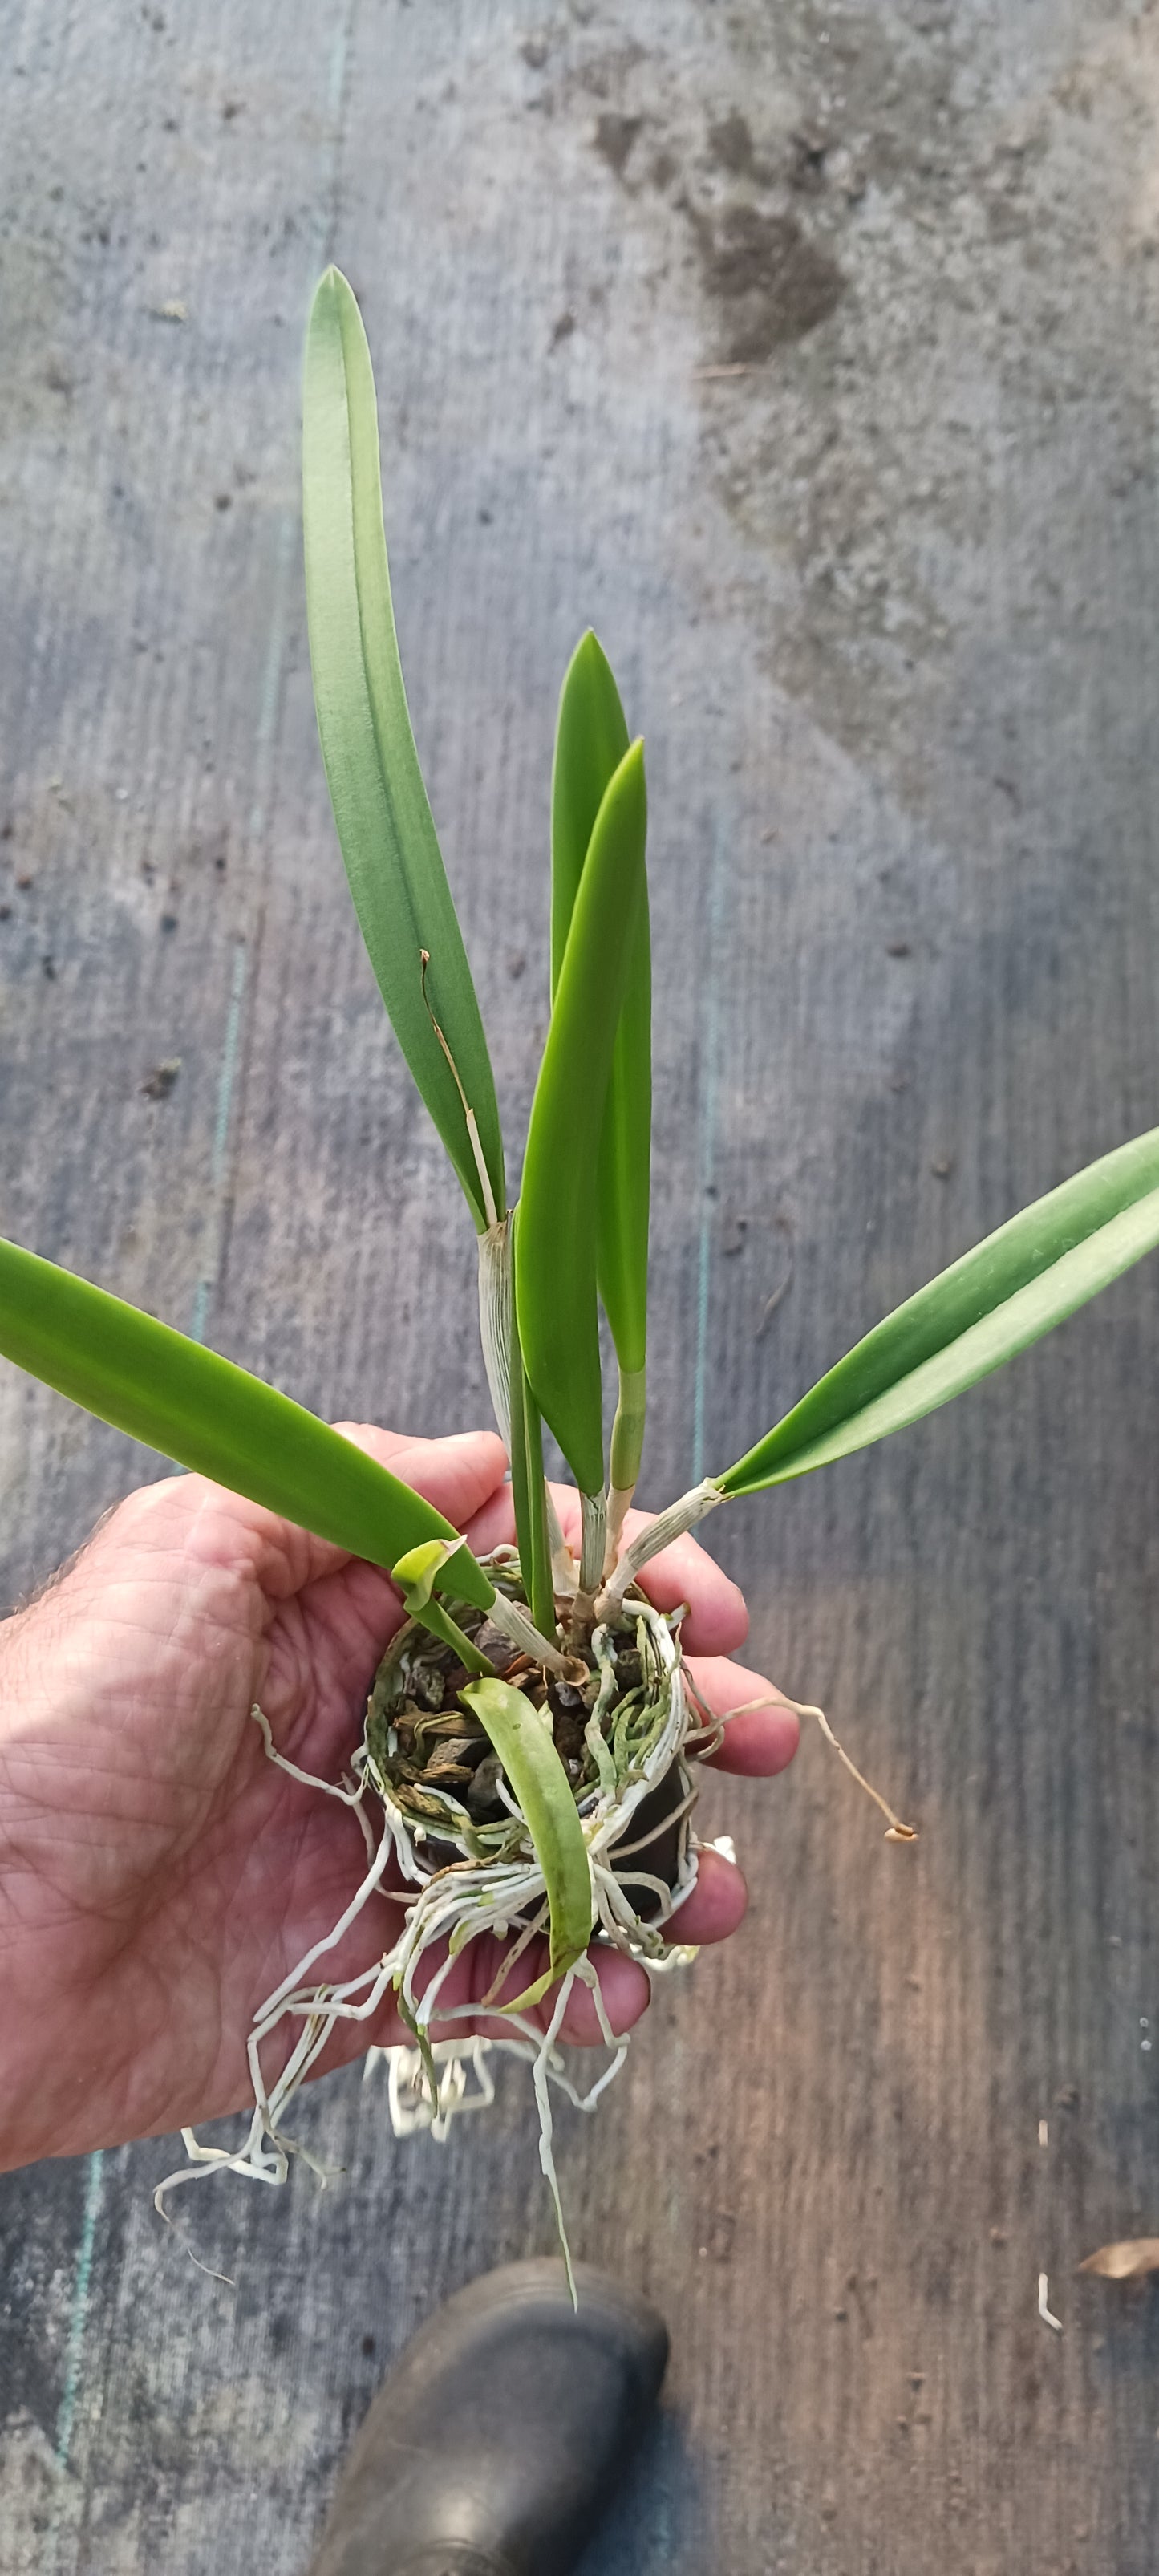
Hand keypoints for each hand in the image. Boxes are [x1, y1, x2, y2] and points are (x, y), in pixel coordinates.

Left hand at [0, 1430, 797, 2168]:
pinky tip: (618, 1987)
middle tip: (763, 1739)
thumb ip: (346, 1490)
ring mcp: (373, 1854)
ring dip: (650, 1864)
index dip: (628, 1589)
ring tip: (716, 1895)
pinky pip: (493, 1980)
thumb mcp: (189, 1546)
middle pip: (568, 1713)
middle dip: (679, 1720)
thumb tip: (486, 1457)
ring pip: (553, 1849)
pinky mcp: (356, 1980)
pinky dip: (573, 1986)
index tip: (711, 1614)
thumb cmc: (53, 1721)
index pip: (521, 1579)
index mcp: (337, 1611)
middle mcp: (371, 1725)